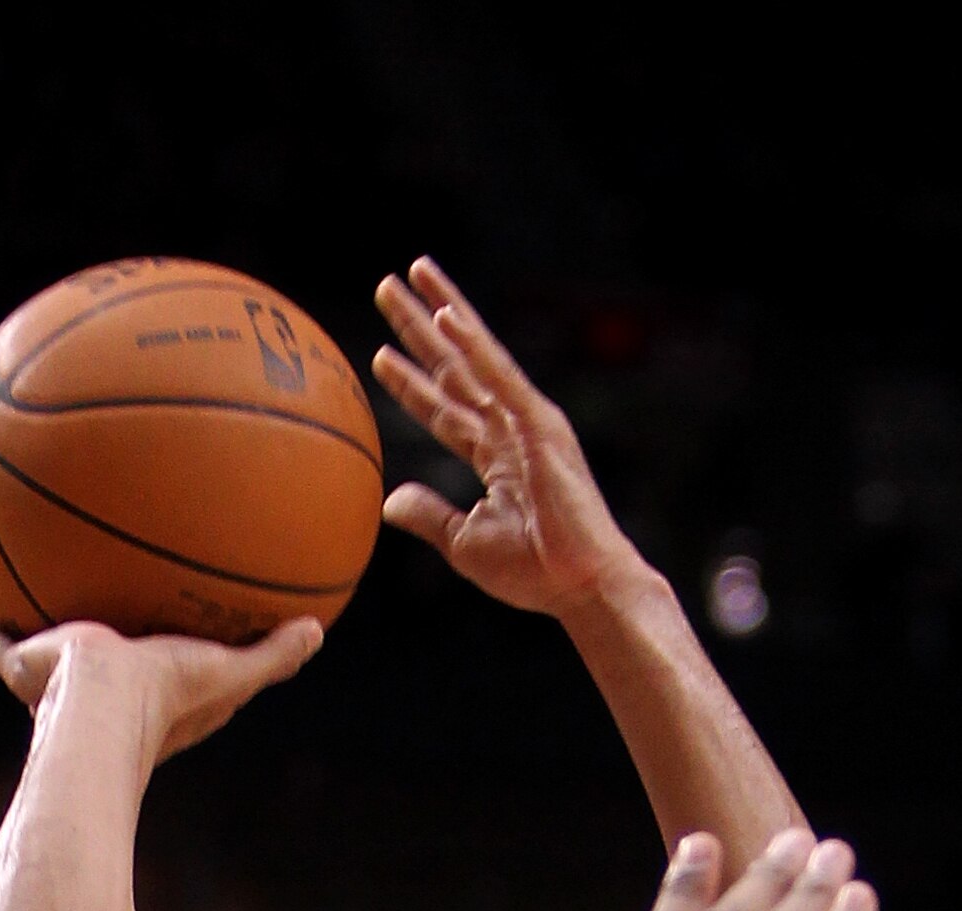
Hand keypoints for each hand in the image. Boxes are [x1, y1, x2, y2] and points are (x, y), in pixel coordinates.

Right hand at [0, 605, 321, 766]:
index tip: (167, 647)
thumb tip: (319, 629)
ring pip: (35, 658)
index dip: (163, 664)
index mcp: (144, 698)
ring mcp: (55, 686)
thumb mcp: (229, 676)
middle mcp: (95, 697)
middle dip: (89, 651)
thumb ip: (272, 657)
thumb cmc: (166, 701)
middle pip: (90, 668)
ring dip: (29, 639)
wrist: (102, 710)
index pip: (153, 680)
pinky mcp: (22, 669)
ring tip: (18, 602)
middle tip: (92, 619)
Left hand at [373, 257, 645, 618]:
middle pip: (454, 367)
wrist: (581, 586)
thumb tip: (389, 500)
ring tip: (412, 274)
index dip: (411, 381)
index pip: (444, 408)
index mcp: (496, 455)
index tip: (380, 354)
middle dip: (420, 328)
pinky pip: (499, 377)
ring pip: (474, 356)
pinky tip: (446, 315)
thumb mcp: (465, 543)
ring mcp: (526, 421)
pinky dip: (474, 346)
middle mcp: (510, 427)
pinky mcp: (540, 424)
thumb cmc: (534, 572)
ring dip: (442, 313)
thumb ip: (429, 515)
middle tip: (386, 286)